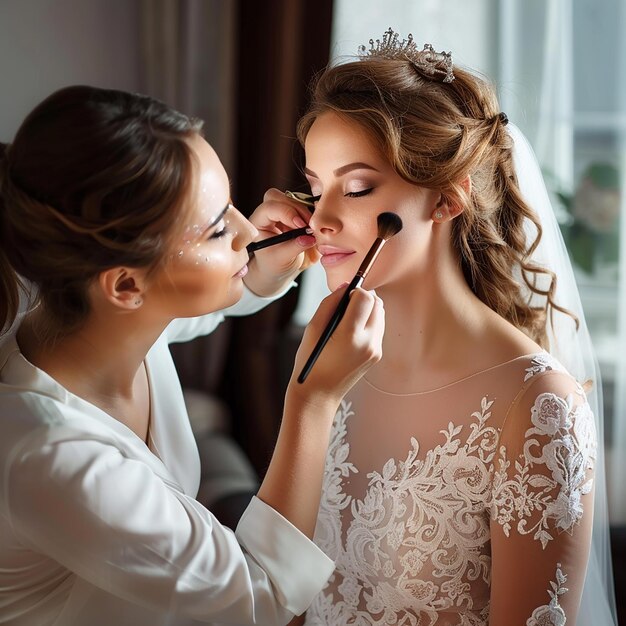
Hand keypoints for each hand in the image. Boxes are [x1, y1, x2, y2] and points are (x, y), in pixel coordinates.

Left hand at [243, 188, 319, 296]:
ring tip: (313, 229)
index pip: (269, 207)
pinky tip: (315, 227)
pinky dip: (313, 214)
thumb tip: (309, 238)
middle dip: (297, 209)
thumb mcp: (282, 259)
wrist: (280, 268)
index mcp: (258, 222)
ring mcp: (282, 211)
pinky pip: (305, 205)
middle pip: (280, 197)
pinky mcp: (295, 213)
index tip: (301, 225)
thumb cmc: (274, 264)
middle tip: (309, 225)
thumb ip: (294, 247)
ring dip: (306, 211)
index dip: (287, 213)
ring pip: (294, 198)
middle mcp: (268, 213)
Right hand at [288, 286, 384, 406]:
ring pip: (380, 314)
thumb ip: (330, 303)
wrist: (319, 393)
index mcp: (349, 334)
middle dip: (363, 298)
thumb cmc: (311, 360)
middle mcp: (367, 342)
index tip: (344, 296)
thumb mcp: (313, 327)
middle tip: (346, 306)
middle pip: (377, 303)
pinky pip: (378, 328)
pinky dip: (368, 323)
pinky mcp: (377, 355)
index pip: (365, 297)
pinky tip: (352, 333)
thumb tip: (345, 287)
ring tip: (348, 321)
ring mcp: (375, 350)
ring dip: (367, 310)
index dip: (355, 291)